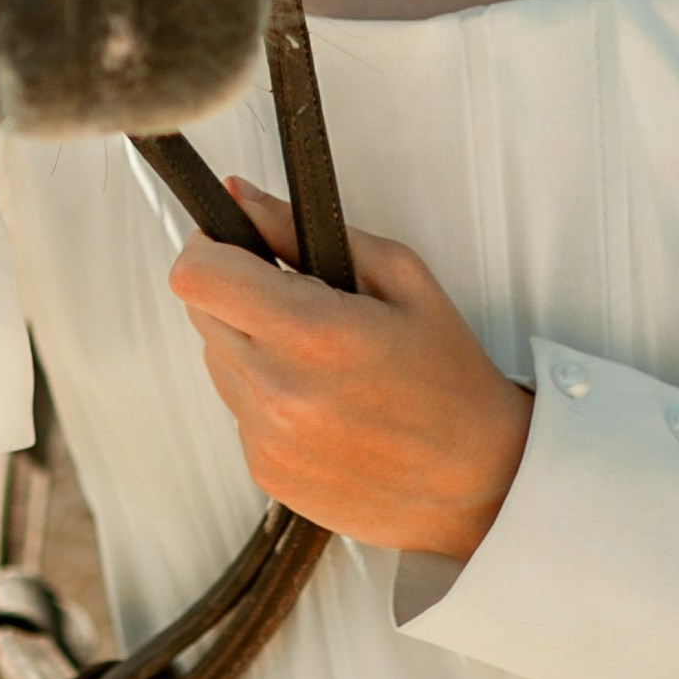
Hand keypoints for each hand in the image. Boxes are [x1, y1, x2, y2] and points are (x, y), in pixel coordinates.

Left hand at [170, 179, 531, 560]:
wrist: (480, 480)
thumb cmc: (448, 375)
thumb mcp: (397, 275)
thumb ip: (303, 228)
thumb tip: (240, 198)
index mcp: (311, 334)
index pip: (197, 276)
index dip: (209, 246)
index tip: (233, 243)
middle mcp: (278, 393)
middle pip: (200, 312)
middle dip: (234, 290)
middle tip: (293, 295)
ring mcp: (268, 441)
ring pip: (216, 360)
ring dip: (249, 343)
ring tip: (317, 354)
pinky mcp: (267, 473)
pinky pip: (238, 410)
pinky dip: (265, 394)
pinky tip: (322, 399)